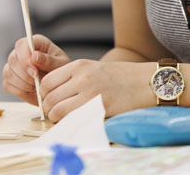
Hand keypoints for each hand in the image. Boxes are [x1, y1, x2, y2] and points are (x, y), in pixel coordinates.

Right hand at [1, 34, 70, 104]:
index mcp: (36, 43)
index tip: (35, 72)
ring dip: (23, 84)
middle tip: (38, 82)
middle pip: (13, 59)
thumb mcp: (61, 65)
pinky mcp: (10, 79)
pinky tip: (30, 90)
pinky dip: (19, 91)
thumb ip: (49, 60)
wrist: (58, 86)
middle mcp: (22, 52)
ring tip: (37, 86)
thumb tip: (34, 55)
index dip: (25, 59)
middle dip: (25, 75)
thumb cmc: (61, 71)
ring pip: (8, 73)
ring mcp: (14, 65)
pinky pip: (7, 85)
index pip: (21, 45)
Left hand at [39, 59, 154, 121]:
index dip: (44, 94)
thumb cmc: (120, 77)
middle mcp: (81, 78)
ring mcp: (89, 93)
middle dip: (49, 108)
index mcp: (79, 66)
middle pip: (49, 97)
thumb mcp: (93, 68)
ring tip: (66, 117)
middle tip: (56, 112)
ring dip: (57, 117)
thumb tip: (53, 93)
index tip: (50, 100)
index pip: (47, 81)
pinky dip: (69, 122)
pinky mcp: (98, 108)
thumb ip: (73, 77)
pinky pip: (72, 119)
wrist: (145, 82)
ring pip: (57, 110)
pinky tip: (77, 120)